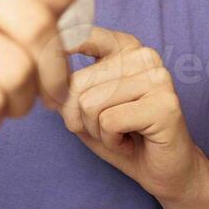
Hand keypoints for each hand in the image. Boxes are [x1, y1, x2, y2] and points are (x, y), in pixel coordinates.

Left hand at [58, 27, 206, 201]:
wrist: (164, 172)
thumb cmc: (124, 138)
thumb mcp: (85, 108)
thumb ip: (66, 87)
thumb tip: (43, 73)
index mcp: (126, 47)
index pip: (79, 36)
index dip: (54, 62)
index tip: (47, 86)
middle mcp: (144, 55)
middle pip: (78, 83)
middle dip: (79, 118)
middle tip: (106, 130)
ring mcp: (158, 78)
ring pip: (91, 104)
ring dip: (98, 131)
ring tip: (122, 134)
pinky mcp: (164, 104)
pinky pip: (109, 121)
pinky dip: (112, 141)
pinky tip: (131, 142)